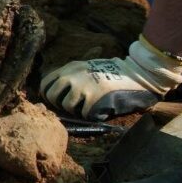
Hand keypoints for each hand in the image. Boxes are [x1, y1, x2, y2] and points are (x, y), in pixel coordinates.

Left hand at [40, 39, 181, 118]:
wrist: (136, 73)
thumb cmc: (111, 72)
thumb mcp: (86, 67)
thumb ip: (71, 76)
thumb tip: (55, 92)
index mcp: (69, 68)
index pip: (46, 83)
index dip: (48, 94)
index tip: (54, 100)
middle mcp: (72, 77)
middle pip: (52, 97)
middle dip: (59, 105)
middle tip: (71, 107)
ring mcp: (83, 88)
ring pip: (67, 107)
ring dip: (76, 111)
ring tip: (88, 107)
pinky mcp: (94, 100)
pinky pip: (84, 114)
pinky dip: (91, 115)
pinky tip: (99, 110)